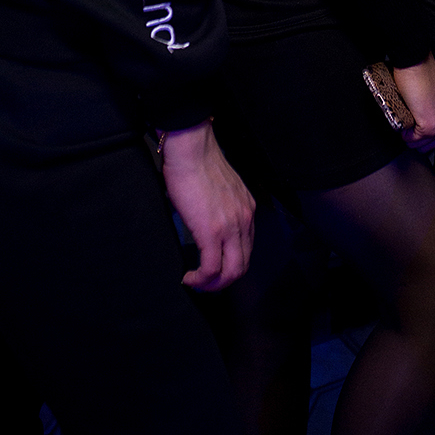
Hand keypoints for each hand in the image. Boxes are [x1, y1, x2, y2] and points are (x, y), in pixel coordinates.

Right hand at [159, 120, 254, 291]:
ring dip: (213, 284)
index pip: (246, 248)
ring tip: (197, 283)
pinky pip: (211, 268)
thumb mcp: (220, 191)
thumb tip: (206, 226)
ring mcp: (230, 226)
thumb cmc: (198, 164)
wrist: (191, 150)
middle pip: (242, 265)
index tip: (214, 269)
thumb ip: (220, 210)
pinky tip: (189, 277)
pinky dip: (201, 279)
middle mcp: (244, 219)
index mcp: (246, 209)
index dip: (230, 265)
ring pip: (231, 272)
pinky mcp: (212, 231)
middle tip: (205, 284)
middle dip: (223, 282)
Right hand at [391, 53, 434, 154]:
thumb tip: (420, 137)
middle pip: (428, 149)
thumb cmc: (419, 77)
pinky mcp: (431, 126)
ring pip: (418, 146)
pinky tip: (406, 114)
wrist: (415, 63)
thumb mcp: (432, 101)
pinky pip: (411, 139)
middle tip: (410, 121)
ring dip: (408, 134)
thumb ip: (432, 119)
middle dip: (414, 140)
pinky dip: (404, 130)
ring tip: (408, 113)